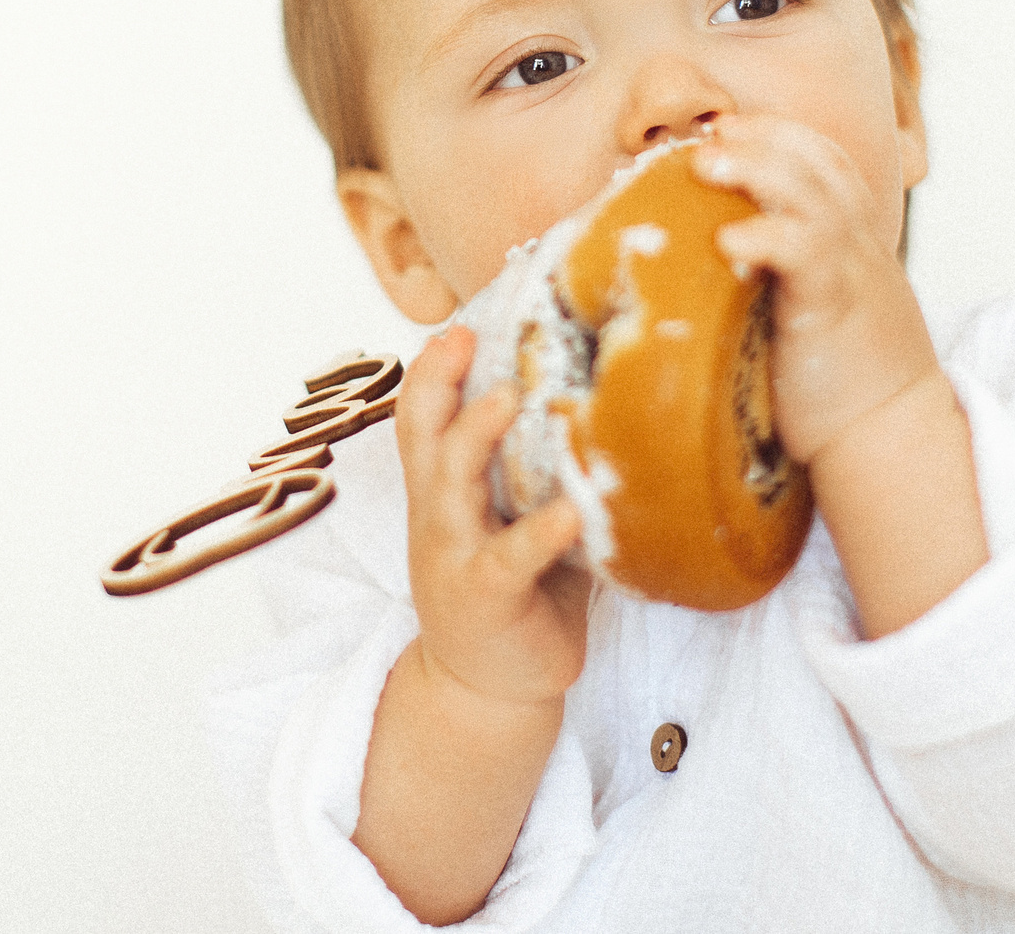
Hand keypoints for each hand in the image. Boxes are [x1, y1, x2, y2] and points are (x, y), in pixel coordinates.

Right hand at [394, 327, 591, 711]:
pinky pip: (511, 558)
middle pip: (426, 438)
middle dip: (440, 384)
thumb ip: (529, 468)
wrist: (487, 688)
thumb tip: (595, 396)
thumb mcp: (508, 519)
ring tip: (509, 396)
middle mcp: (439, 515)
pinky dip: (539, 531)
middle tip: (467, 337)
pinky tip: (569, 509)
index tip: (455, 325)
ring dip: (477, 436)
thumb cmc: (514, 590)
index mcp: (442, 492)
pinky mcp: (487, 596)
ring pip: (453, 485)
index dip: (430, 371)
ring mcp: (456, 554)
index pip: (420, 419)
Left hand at [693, 115, 941, 465]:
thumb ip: (784, 281)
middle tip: (714, 131)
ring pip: (813, 195)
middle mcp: (859, 247)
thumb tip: (712, 266)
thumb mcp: (821, 314)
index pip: (828, 164)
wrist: (892, 437)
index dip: (782, 135)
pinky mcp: (836, 308)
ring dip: (758, 168)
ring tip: (706, 161)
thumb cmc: (843, 385)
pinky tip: (728, 238)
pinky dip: (768, 237)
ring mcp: (852, 273)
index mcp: (855, 244)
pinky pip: (807, 255)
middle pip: (819, 164)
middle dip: (764, 136)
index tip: (732, 126)